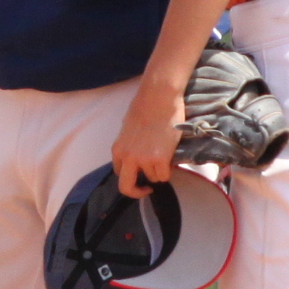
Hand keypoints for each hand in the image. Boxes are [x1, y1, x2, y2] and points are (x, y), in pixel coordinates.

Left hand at [111, 77, 184, 195]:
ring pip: (152, 178)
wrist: (159, 97)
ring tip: (164, 155)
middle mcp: (128, 157)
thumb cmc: (146, 107)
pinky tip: (170, 157)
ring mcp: (143, 159)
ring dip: (159, 171)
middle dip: (137, 192)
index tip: (139, 175)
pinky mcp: (159, 159)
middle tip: (147, 189)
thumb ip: (130, 145)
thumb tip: (137, 154)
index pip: (119, 173)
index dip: (131, 175)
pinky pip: (164, 176)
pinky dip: (168, 170)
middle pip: (126, 188)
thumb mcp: (129, 130)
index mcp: (118, 150)